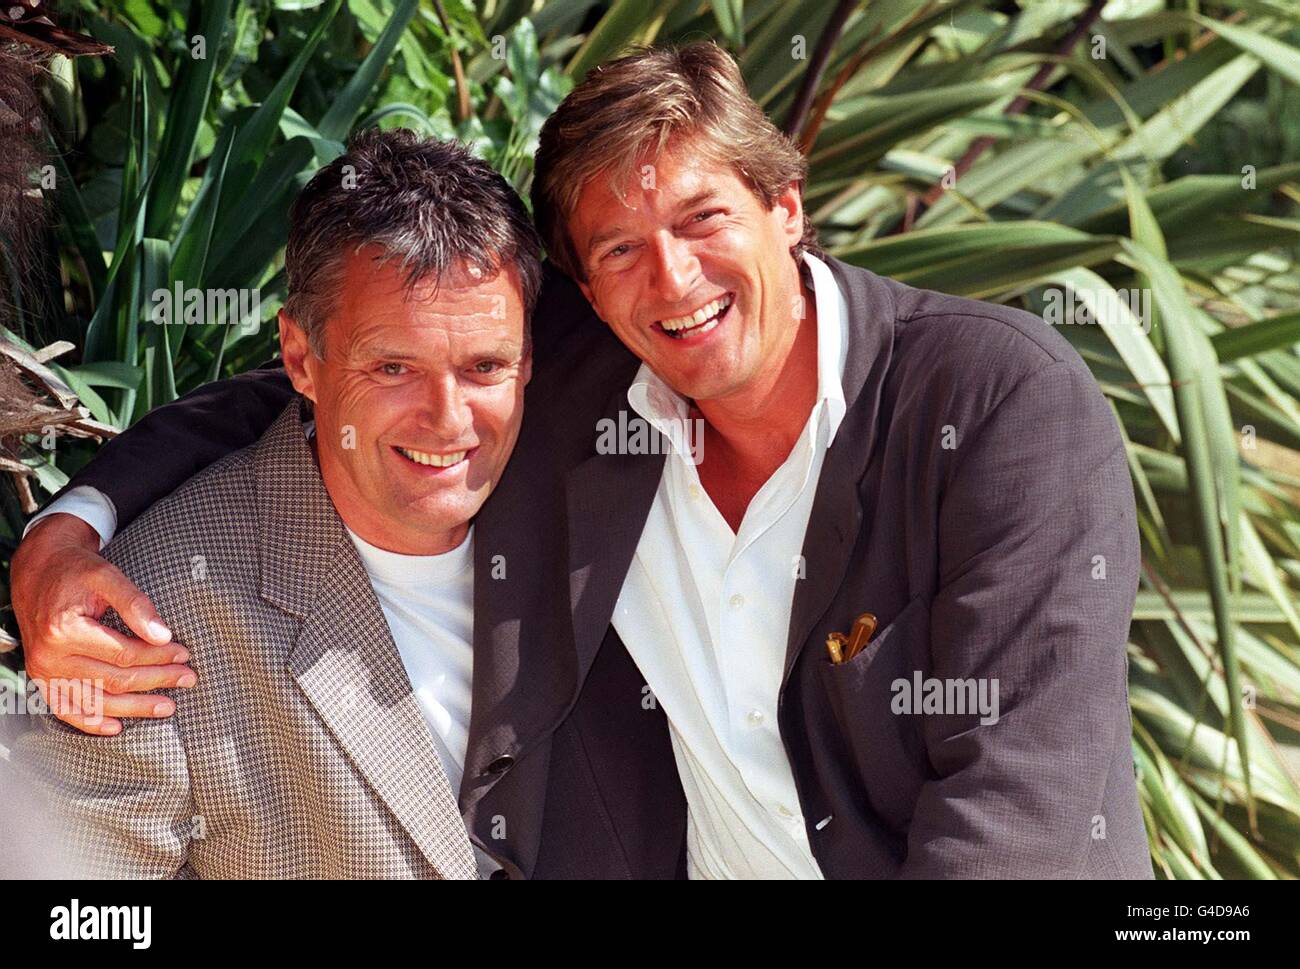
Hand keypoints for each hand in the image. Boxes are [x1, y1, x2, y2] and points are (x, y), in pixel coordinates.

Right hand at [11, 513, 195, 734]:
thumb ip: (135, 603)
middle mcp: (49, 656)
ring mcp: (42, 671)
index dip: (158, 656)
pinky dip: (90, 721)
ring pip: (96, 699)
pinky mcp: (40, 678)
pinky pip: (65, 708)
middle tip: (188, 679)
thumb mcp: (106, 575)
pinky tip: (117, 727)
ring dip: (134, 707)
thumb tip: (163, 634)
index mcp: (65, 630)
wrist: (38, 571)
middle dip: (156, 680)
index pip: (124, 653)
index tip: (185, 654)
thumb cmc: (76, 571)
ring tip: (167, 706)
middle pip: (114, 679)